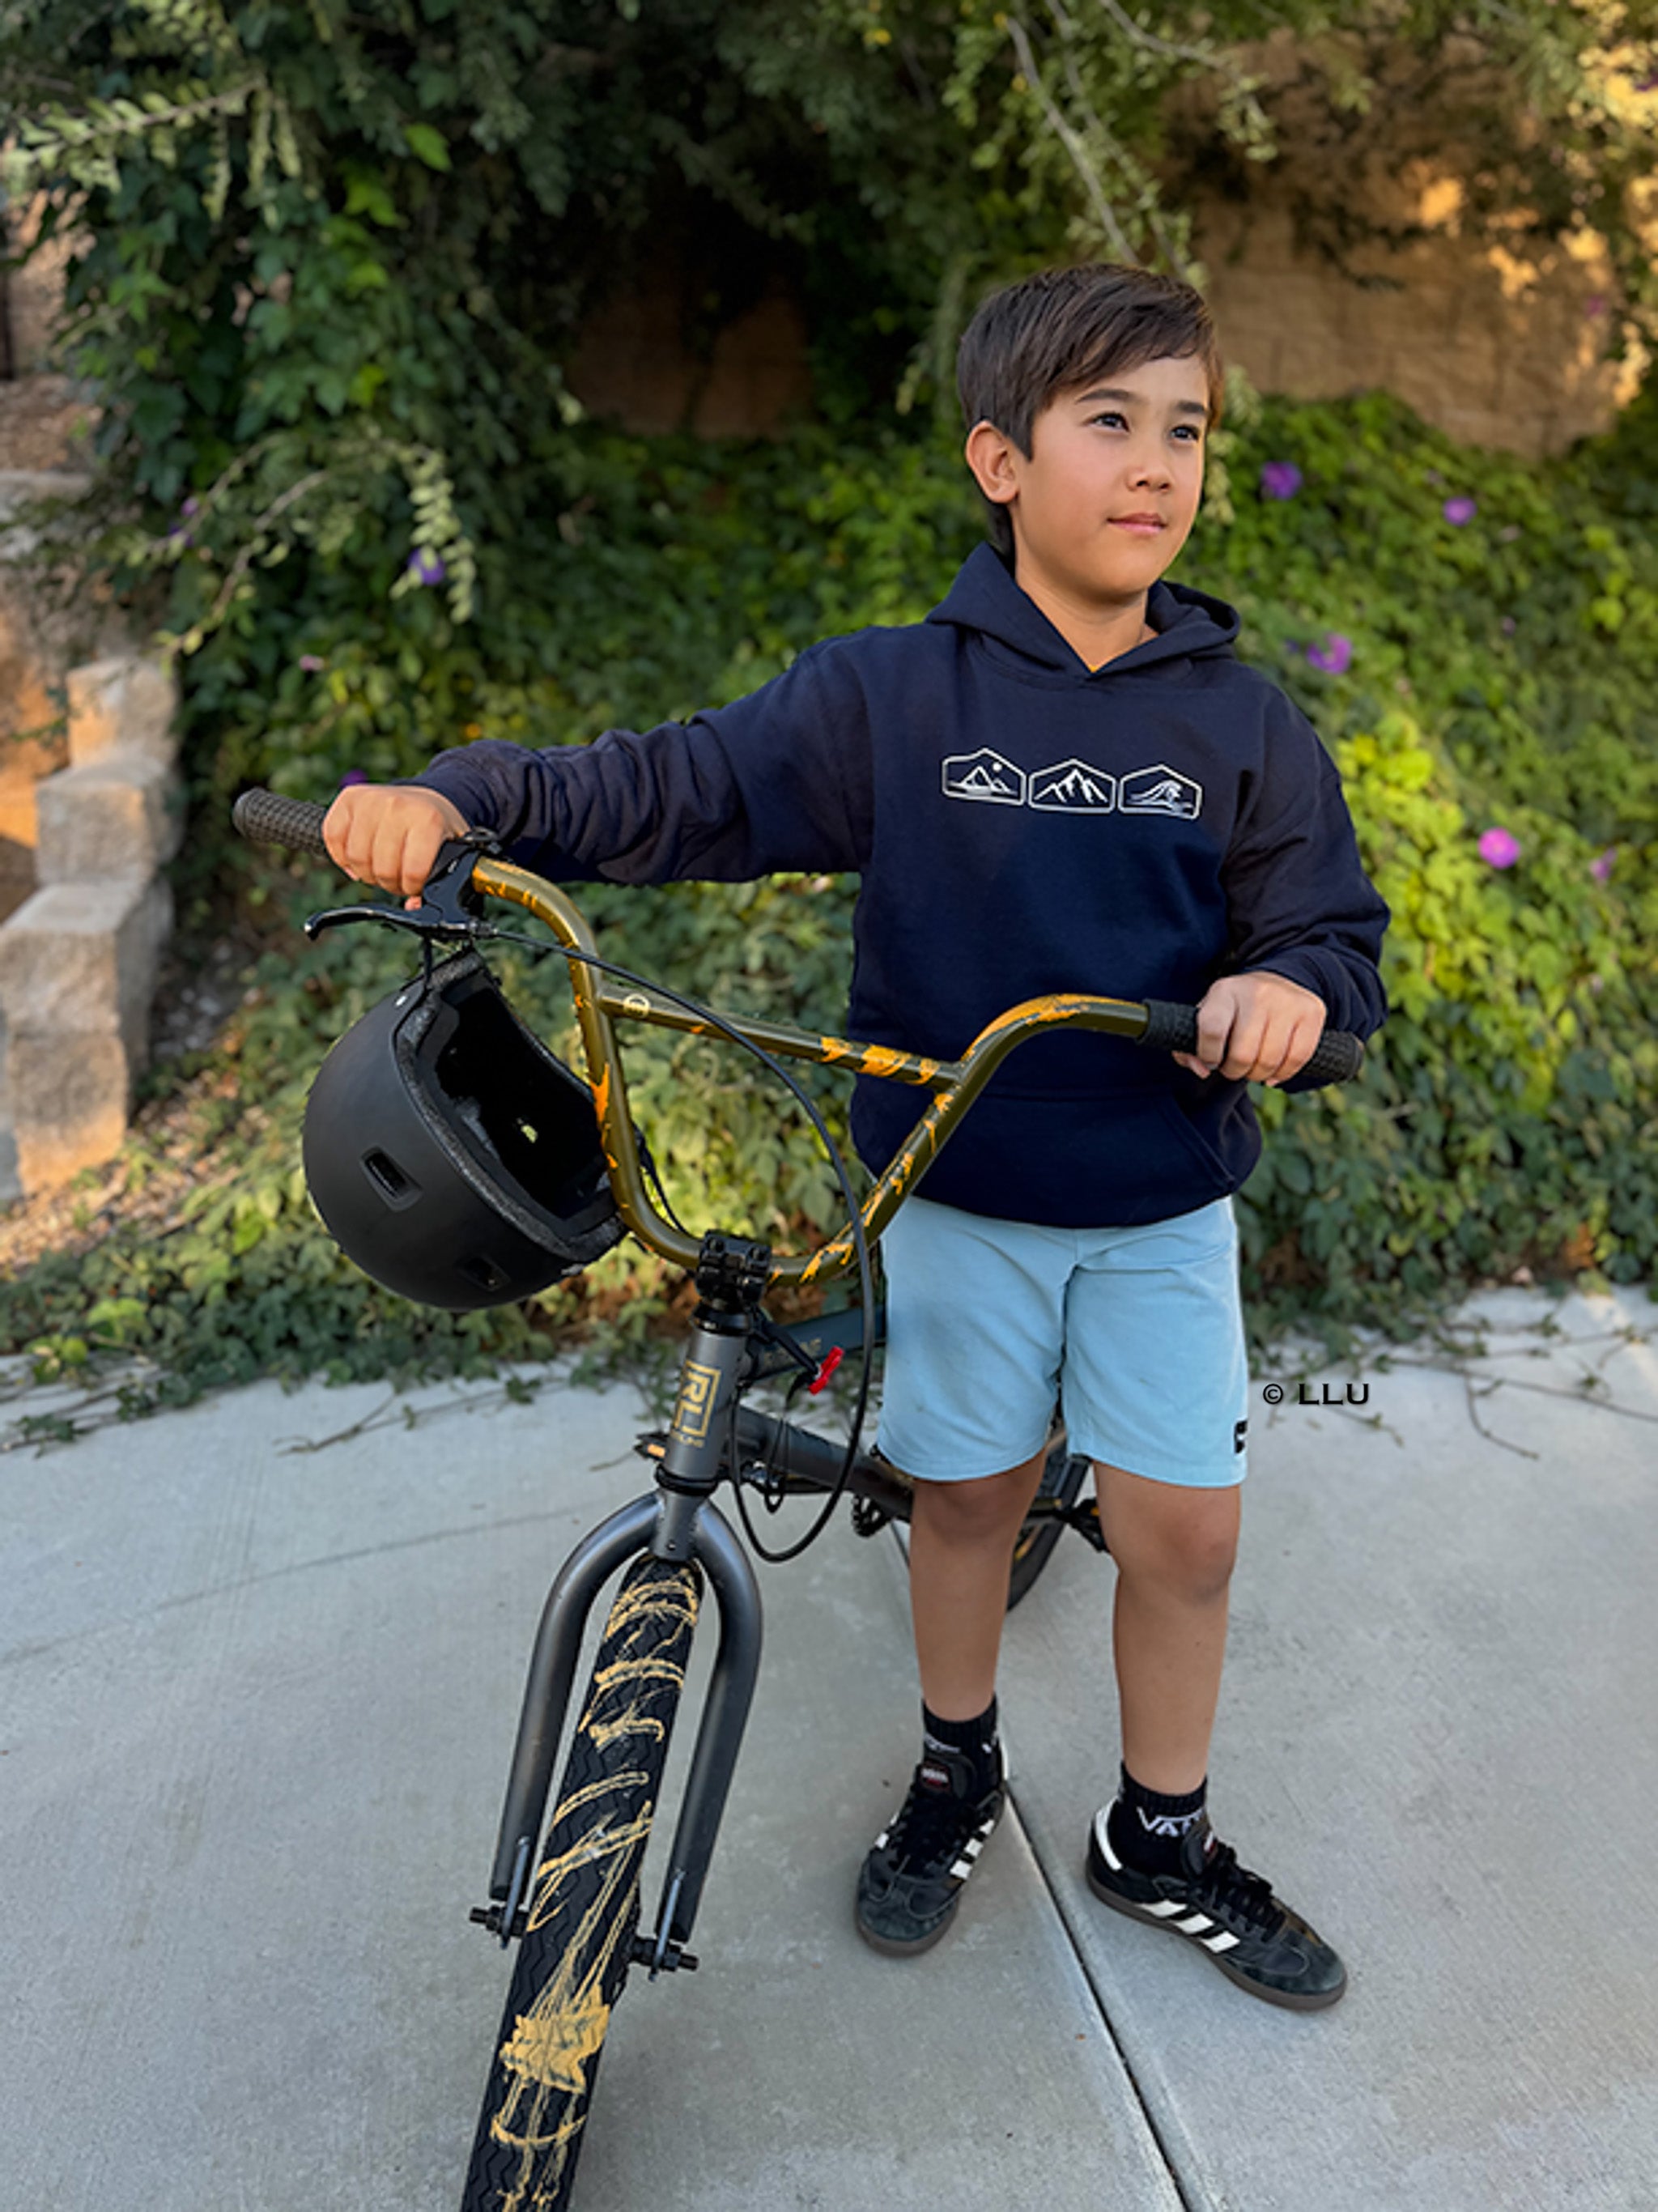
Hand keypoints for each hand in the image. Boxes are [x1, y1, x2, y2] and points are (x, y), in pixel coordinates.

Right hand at [323, 784, 468, 901]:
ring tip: (380, 868)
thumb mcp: (450, 851)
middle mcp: (397, 806)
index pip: (412, 871)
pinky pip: (332, 837)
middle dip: (390, 883)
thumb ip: (438, 880)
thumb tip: (412, 907)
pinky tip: (359, 859)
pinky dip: (342, 856)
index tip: (415, 884)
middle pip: (382, 869)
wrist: (426, 799)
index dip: (411, 887)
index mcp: (427, 819)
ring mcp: (369, 799)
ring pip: (355, 857)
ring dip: (367, 873)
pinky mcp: (348, 798)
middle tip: (397, 878)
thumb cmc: (435, 828)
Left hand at [1172, 971, 1326, 1084]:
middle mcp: (1258, 992)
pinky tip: (1273, 1071)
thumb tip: (1203, 1070)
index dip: (1208, 1055)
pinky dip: (1283, 1073)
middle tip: (1235, 1067)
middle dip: (1235, 1071)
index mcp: (1225, 991)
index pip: (1211, 1029)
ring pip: (1270, 1061)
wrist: (1278, 981)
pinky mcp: (1312, 1012)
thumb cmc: (1235, 1010)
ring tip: (1253, 1068)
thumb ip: (1190, 1048)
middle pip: (1242, 1054)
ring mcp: (1288, 1001)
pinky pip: (1297, 1059)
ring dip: (1258, 1075)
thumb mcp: (1208, 1018)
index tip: (1211, 1061)